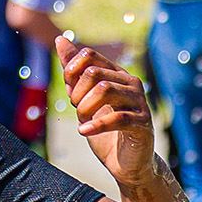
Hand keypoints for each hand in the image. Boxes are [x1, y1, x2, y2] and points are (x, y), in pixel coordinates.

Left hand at [57, 35, 157, 187]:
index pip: (89, 55)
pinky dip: (95, 126)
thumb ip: (74, 72)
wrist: (126, 162)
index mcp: (117, 74)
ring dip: (85, 108)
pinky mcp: (142, 124)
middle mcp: (131, 83)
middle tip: (77, 110)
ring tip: (82, 121)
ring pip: (105, 90)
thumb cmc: (104, 129)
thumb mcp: (83, 99)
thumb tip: (60, 39)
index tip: (69, 91)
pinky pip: (117, 118)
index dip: (71, 71)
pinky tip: (83, 132)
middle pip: (94, 74)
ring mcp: (139, 102)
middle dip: (77, 93)